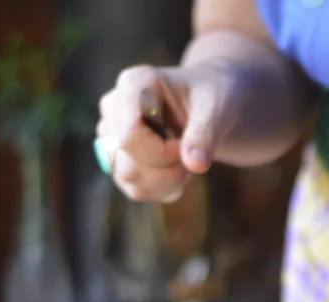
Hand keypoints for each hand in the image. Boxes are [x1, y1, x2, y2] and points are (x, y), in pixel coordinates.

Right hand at [95, 62, 242, 201]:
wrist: (210, 103)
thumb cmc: (212, 97)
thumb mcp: (217, 108)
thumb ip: (206, 134)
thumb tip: (196, 166)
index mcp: (134, 85)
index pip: (129, 137)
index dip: (162, 153)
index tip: (188, 145)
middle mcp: (113, 107)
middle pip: (127, 163)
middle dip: (167, 170)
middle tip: (193, 154)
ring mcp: (111, 132)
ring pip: (127, 178)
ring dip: (166, 181)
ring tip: (187, 162)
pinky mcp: (118, 155)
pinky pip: (133, 188)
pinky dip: (162, 188)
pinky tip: (180, 173)